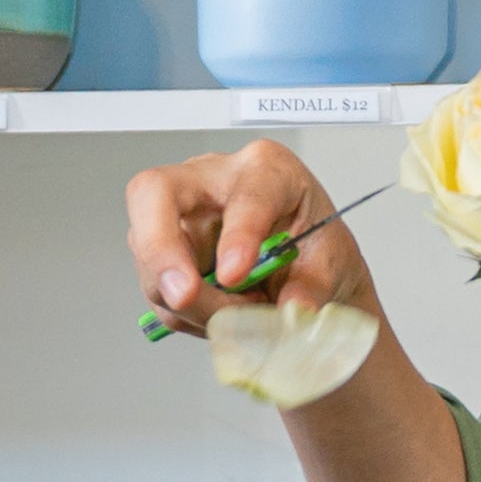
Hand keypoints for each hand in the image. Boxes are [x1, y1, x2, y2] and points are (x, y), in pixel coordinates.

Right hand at [125, 141, 376, 345]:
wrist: (300, 264)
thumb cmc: (313, 246)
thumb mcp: (331, 265)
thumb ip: (311, 288)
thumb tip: (292, 310)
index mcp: (268, 169)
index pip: (245, 193)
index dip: (238, 236)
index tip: (235, 275)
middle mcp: (212, 178)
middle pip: (154, 192)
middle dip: (161, 250)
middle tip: (181, 295)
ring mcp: (177, 210)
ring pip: (149, 254)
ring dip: (188, 300)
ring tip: (238, 311)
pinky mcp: (160, 246)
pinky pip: (155, 286)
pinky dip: (184, 312)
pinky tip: (219, 309)